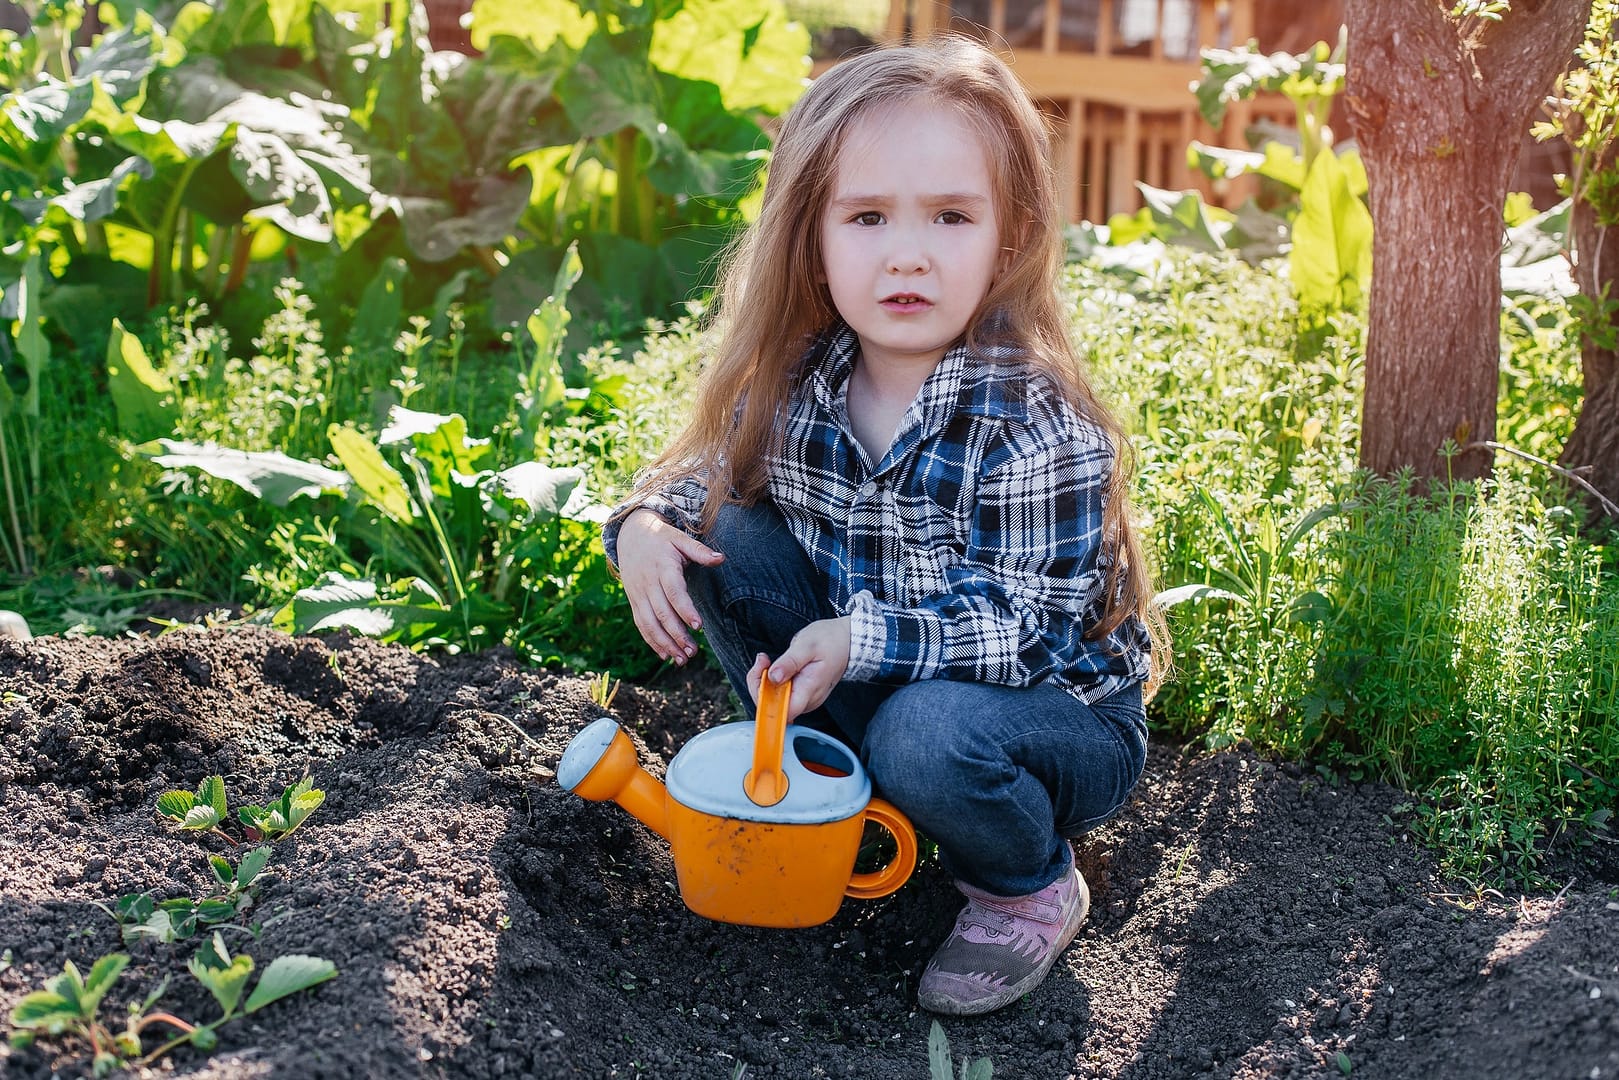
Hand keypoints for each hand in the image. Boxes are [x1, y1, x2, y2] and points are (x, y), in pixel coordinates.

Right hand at [615, 509, 723, 663]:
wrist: (630, 536)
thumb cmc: (662, 538)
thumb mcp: (680, 539)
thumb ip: (700, 551)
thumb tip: (722, 558)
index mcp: (663, 567)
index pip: (674, 592)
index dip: (685, 609)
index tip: (698, 626)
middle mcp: (648, 583)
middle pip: (662, 613)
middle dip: (677, 634)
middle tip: (693, 652)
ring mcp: (639, 594)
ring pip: (649, 623)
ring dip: (665, 643)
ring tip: (682, 659)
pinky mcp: (634, 602)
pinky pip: (641, 625)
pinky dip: (652, 641)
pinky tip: (665, 655)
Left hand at [745, 617, 851, 720]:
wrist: (847, 640)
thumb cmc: (830, 641)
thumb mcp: (807, 646)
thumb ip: (789, 662)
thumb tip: (773, 677)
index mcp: (809, 690)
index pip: (781, 712)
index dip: (764, 697)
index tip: (762, 673)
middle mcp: (808, 700)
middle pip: (773, 707)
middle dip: (760, 684)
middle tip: (763, 660)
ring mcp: (805, 698)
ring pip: (774, 701)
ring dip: (764, 681)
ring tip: (767, 660)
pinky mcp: (802, 693)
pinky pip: (780, 694)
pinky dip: (771, 681)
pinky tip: (774, 666)